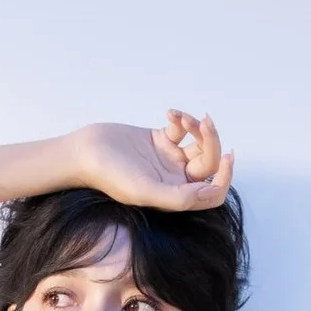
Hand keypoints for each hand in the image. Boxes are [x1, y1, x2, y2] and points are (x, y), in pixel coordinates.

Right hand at [74, 111, 233, 210]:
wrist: (85, 152)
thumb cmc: (110, 176)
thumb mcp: (144, 191)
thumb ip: (177, 197)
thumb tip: (209, 192)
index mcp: (174, 196)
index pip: (211, 193)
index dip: (224, 178)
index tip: (226, 157)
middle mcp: (175, 179)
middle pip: (209, 164)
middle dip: (211, 142)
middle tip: (203, 122)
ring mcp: (169, 159)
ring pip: (199, 144)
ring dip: (197, 128)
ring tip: (181, 118)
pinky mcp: (161, 139)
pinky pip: (183, 129)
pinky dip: (181, 118)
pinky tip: (169, 113)